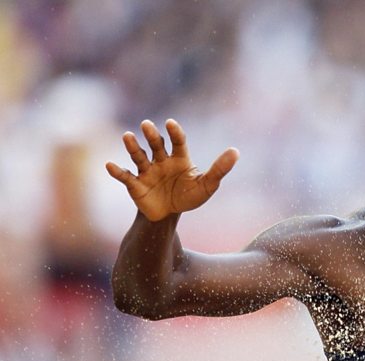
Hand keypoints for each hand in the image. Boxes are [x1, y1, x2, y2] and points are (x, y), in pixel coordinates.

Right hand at [105, 119, 238, 221]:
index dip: (174, 132)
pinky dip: (117, 171)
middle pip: (155, 144)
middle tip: (147, 125)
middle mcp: (161, 160)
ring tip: (127, 136)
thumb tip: (236, 151)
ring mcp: (146, 171)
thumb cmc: (188, 196)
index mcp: (179, 158)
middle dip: (151, 135)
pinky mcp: (135, 184)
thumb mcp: (207, 185)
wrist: (169, 214)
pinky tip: (110, 165)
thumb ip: (219, 169)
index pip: (177, 142)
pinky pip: (125, 176)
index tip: (170, 123)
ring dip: (132, 146)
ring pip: (138, 156)